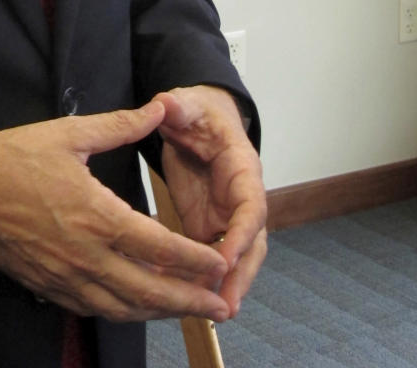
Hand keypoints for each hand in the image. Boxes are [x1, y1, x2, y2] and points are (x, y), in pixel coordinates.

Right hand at [0, 102, 231, 322]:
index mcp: (96, 215)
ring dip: (163, 313)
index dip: (196, 262)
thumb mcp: (69, 133)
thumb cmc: (14, 157)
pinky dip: (128, 313)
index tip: (221, 264)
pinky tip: (142, 309)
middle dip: (192, 301)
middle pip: (150, 291)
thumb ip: (119, 125)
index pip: (160, 248)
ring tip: (193, 312)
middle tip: (224, 305)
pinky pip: (98, 310)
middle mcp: (87, 255)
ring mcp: (68, 277)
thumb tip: (158, 108)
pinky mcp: (51, 287)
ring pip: (126, 308)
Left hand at [154, 85, 267, 316]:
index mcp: (242, 167)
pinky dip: (206, 278)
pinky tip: (191, 300)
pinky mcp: (210, 225)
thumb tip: (164, 103)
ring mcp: (227, 215)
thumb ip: (177, 106)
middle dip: (242, 273)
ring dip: (229, 284)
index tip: (227, 257)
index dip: (243, 232)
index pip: (251, 204)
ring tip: (215, 314)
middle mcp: (241, 197)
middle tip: (226, 305)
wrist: (195, 121)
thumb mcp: (186, 104)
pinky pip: (213, 256)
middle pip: (251, 241)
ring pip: (236, 256)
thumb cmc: (195, 112)